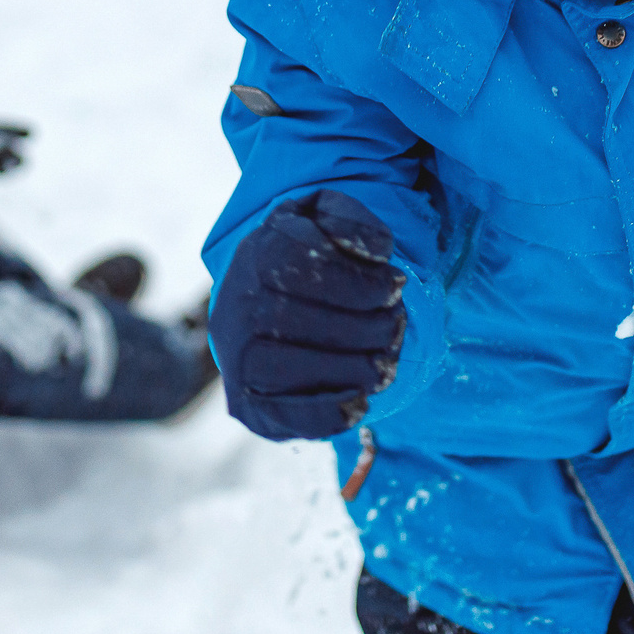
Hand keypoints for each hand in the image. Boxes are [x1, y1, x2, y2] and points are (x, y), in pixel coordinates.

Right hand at [209, 190, 406, 440]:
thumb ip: (350, 220)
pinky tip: (360, 403)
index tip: (395, 286)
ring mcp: (238, 357)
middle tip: (395, 327)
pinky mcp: (244, 402)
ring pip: (299, 370)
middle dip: (372, 329)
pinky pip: (282, 417)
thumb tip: (377, 251)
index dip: (367, 284)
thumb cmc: (300, 255)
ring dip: (358, 370)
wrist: (253, 298)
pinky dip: (328, 415)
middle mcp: (239, 306)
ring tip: (385, 363)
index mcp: (259, 254)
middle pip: (312, 323)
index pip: (316, 270)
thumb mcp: (321, 217)